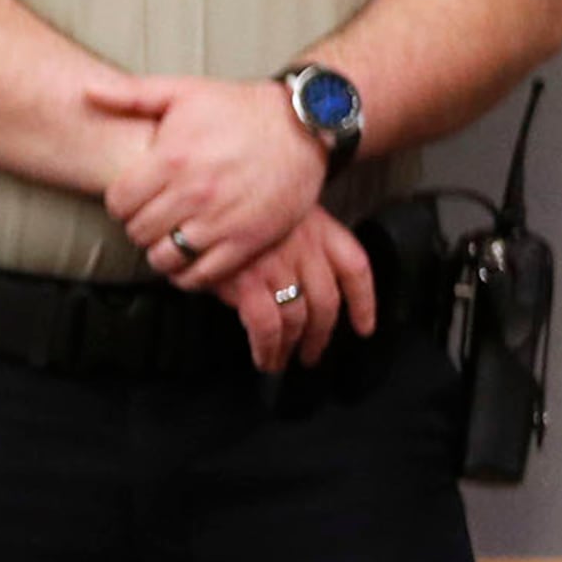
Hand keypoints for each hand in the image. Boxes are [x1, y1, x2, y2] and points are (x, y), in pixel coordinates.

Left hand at [88, 72, 329, 291]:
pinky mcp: (248, 241)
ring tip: (169, 237)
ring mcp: (222, 220)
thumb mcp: (183, 91)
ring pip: (165, 258)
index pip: (118, 203)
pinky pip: (202, 276)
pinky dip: (188, 274)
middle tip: (152, 217)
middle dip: (139, 226)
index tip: (133, 199)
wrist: (304, 126)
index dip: (120, 203)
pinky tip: (189, 258)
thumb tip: (85, 93)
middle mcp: (195, 193)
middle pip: (138, 232)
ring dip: (161, 252)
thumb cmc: (240, 107)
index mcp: (172, 159)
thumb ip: (131, 95)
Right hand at [210, 205, 377, 371]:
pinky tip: (265, 358)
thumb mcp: (274, 213)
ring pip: (298, 319)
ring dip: (291, 347)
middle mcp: (303, 246)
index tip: (364, 326)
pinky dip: (268, 348)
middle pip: (327, 302)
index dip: (364, 303)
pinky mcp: (248, 282)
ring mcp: (277, 265)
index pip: (355, 268)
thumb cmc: (230, 206)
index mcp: (317, 227)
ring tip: (282, 361)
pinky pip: (267, 327)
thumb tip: (297, 283)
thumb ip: (292, 242)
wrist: (198, 199)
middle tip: (312, 352)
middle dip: (321, 335)